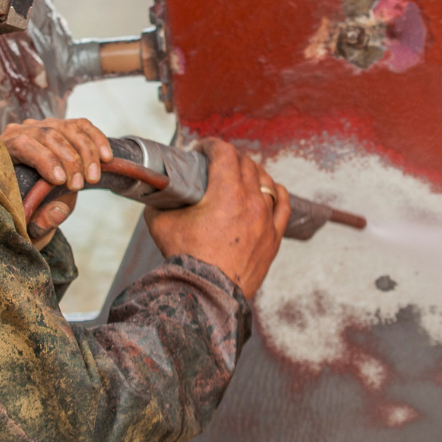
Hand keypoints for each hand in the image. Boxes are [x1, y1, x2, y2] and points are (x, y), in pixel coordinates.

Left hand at [2, 118, 112, 247]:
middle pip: (48, 134)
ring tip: (93, 178)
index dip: (43, 159)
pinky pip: (82, 126)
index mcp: (3, 152)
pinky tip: (106, 158)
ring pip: (68, 128)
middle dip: (69, 160)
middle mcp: (20, 132)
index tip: (60, 181)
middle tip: (79, 186)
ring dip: (86, 152)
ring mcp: (42, 126)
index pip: (22, 144)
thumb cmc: (26, 210)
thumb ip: (42, 219)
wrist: (31, 200)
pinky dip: (97, 140)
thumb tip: (56, 213)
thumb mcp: (30, 221)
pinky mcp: (62, 126)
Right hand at [144, 138, 289, 298]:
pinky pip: (282, 204)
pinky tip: (268, 188)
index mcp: (226, 192)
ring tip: (238, 175)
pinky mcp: (273, 238)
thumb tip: (158, 191)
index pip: (224, 152)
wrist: (205, 295)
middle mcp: (251, 201)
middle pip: (245, 163)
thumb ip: (160, 201)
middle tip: (214, 163)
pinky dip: (274, 191)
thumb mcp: (160, 223)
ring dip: (251, 172)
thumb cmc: (184, 260)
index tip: (201, 149)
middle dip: (229, 157)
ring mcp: (266, 220)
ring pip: (265, 180)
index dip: (211, 145)